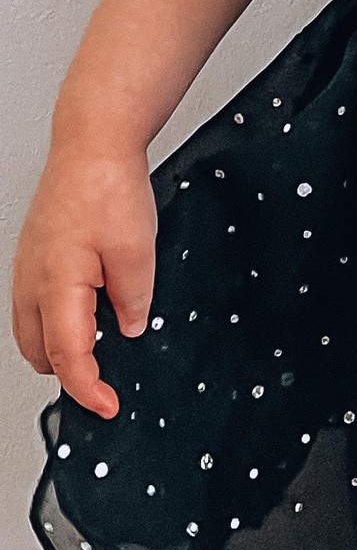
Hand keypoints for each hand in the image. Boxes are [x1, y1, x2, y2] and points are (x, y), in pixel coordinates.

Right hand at [11, 143, 156, 419]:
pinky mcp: (33, 257)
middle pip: (39, 352)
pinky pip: (35, 306)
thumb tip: (128, 330)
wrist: (92, 144)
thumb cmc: (109, 187)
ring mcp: (27, 268)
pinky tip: (87, 316)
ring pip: (32, 331)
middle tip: (107, 383)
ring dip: (60, 349)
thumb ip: (133, 299)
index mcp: (57, 284)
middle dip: (70, 374)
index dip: (88, 389)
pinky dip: (56, 323)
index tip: (109, 406)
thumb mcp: (137, 251)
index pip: (67, 356)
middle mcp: (31, 281)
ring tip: (100, 354)